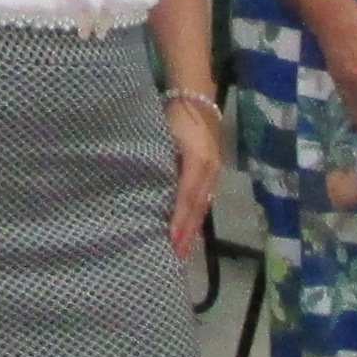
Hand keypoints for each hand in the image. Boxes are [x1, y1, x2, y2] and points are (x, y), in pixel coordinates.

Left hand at [161, 90, 224, 259]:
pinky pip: (204, 201)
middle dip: (187, 233)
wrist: (196, 98)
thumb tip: (143, 189)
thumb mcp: (165, 136)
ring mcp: (213, 173)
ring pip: (201, 207)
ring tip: (182, 252)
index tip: (171, 241)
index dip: (179, 220)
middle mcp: (209, 171)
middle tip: (175, 257)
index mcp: (198, 162)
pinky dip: (196, 219)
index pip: (187, 197)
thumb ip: (159, 161)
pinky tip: (188, 232)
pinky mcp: (212, 174)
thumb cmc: (174, 117)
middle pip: (197, 208)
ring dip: (192, 230)